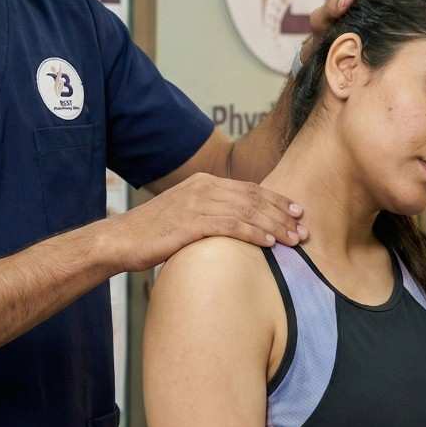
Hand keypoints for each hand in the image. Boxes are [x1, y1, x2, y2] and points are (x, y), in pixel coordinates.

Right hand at [103, 173, 305, 272]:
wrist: (121, 239)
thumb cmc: (153, 233)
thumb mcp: (185, 215)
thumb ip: (211, 214)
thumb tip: (237, 226)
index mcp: (204, 183)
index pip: (250, 189)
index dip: (277, 200)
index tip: (297, 211)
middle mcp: (204, 188)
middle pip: (254, 198)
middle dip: (282, 214)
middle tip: (304, 229)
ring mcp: (197, 204)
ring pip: (248, 212)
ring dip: (275, 226)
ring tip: (294, 240)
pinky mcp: (191, 223)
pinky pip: (231, 226)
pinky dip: (254, 234)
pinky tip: (270, 243)